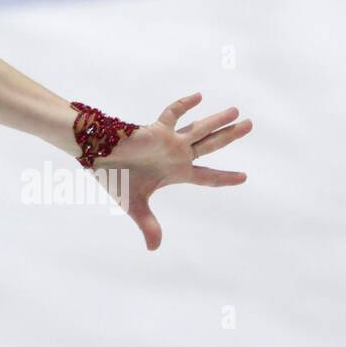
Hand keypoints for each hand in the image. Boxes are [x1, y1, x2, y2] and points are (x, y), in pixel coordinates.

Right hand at [91, 92, 250, 250]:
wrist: (96, 157)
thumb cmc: (114, 178)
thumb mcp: (134, 205)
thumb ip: (148, 225)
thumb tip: (154, 250)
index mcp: (176, 172)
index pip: (207, 176)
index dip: (225, 177)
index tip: (244, 177)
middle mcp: (176, 154)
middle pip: (211, 145)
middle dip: (230, 135)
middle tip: (249, 125)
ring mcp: (168, 141)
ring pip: (200, 129)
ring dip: (218, 121)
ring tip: (237, 111)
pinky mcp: (156, 129)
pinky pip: (173, 114)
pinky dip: (185, 105)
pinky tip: (198, 96)